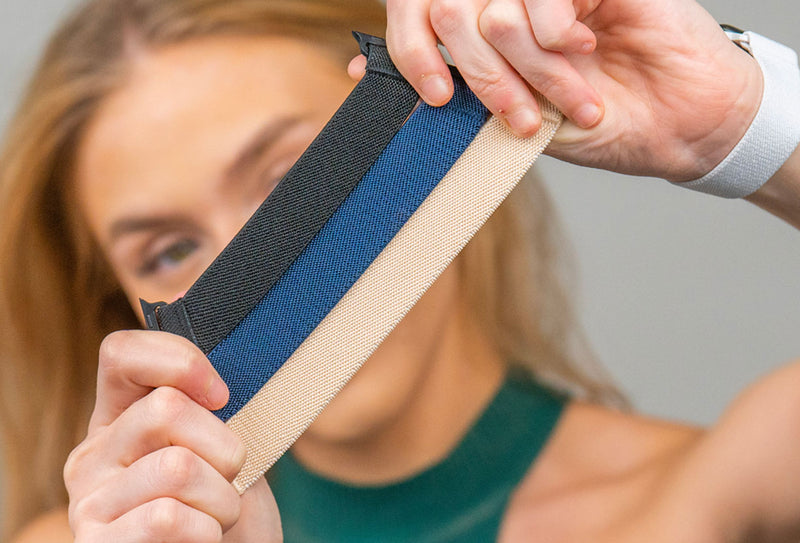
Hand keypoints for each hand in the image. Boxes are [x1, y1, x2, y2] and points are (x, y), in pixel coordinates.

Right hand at [64, 330, 280, 541]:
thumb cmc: (223, 506)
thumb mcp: (223, 441)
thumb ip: (208, 391)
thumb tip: (186, 299)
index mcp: (120, 417)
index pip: (121, 352)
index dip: (178, 359)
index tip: (224, 392)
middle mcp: (93, 453)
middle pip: (168, 409)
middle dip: (226, 447)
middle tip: (230, 478)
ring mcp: (89, 501)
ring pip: (179, 467)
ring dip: (225, 498)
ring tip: (219, 516)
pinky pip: (170, 517)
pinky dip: (209, 531)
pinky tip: (202, 540)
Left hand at [384, 0, 764, 180]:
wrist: (680, 125)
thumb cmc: (602, 125)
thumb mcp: (516, 118)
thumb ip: (451, 89)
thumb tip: (368, 67)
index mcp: (484, 33)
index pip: (417, 13)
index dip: (410, 50)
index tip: (435, 96)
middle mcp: (508, 2)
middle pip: (449, 13)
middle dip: (484, 80)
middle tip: (521, 117)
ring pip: (494, 13)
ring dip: (532, 71)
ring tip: (572, 96)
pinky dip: (556, 36)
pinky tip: (584, 48)